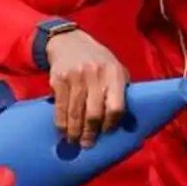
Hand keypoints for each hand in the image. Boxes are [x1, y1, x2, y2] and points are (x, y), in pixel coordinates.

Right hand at [46, 30, 128, 146]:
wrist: (69, 41)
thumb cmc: (98, 60)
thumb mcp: (115, 68)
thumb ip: (121, 90)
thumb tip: (127, 121)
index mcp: (114, 73)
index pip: (116, 106)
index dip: (112, 123)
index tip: (108, 132)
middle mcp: (96, 74)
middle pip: (94, 113)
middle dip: (91, 133)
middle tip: (88, 144)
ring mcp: (76, 76)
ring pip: (76, 113)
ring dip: (75, 131)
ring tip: (75, 141)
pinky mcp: (59, 79)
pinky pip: (60, 108)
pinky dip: (61, 123)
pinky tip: (63, 131)